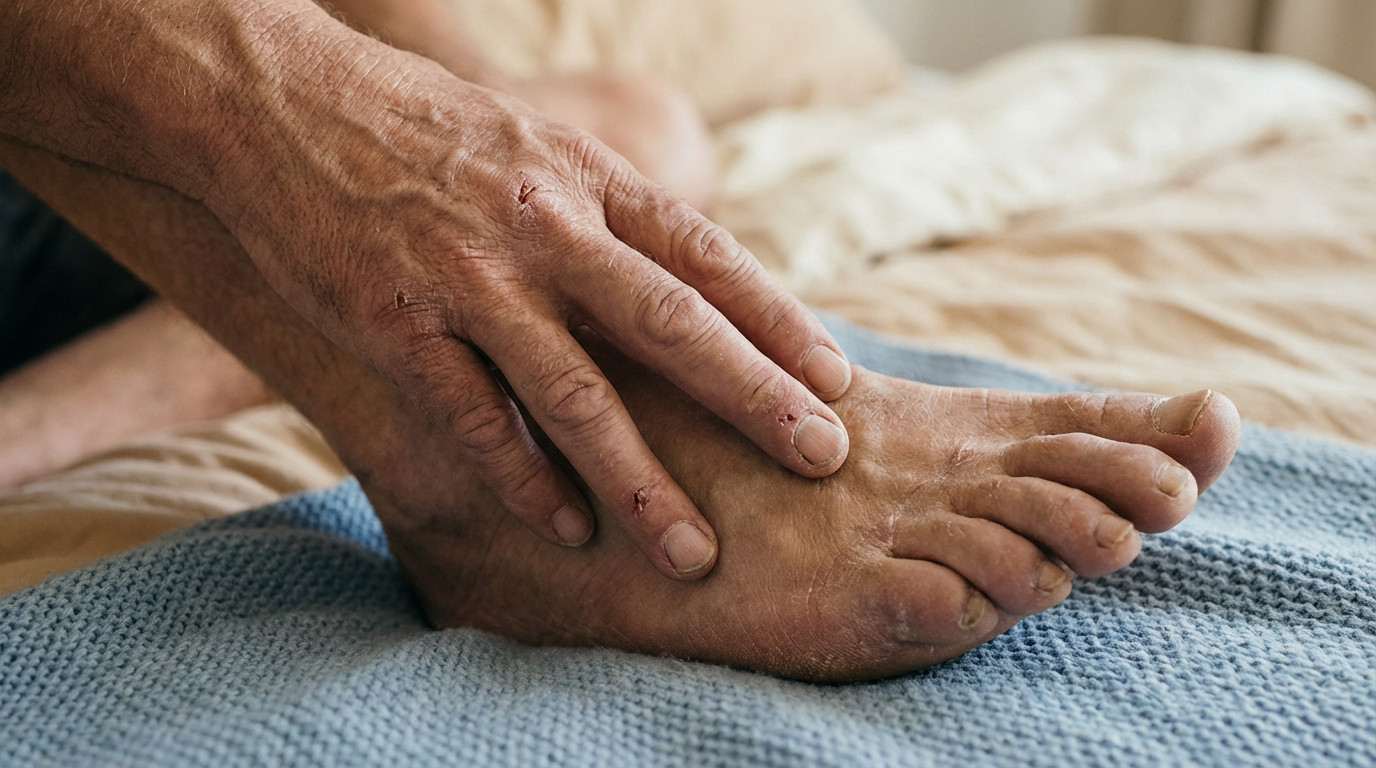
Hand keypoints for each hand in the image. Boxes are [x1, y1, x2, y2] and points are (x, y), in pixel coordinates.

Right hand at [209, 27, 852, 578]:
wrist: (279, 103)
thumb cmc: (422, 131)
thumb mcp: (537, 148)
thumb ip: (608, 213)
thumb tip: (690, 282)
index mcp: (586, 178)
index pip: (707, 257)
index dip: (778, 321)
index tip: (837, 380)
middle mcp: (542, 227)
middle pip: (669, 326)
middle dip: (753, 399)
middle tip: (823, 459)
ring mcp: (469, 279)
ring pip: (575, 395)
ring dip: (642, 481)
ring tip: (694, 551)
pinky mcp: (396, 325)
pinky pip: (475, 420)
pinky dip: (525, 480)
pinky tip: (568, 527)